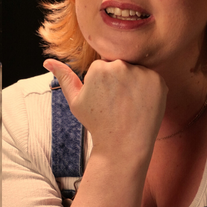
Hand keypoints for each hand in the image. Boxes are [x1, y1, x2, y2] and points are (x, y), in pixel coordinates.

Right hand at [43, 58, 166, 159]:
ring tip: (129, 105)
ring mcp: (141, 73)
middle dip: (119, 80)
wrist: (124, 145)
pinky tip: (141, 105)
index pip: (104, 66)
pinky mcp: (158, 81)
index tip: (105, 100)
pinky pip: (152, 79)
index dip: (104, 83)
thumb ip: (64, 77)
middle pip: (121, 65)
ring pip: (137, 71)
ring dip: (135, 83)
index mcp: (99, 68)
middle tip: (118, 104)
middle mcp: (121, 66)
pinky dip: (149, 90)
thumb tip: (48, 61)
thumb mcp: (76, 101)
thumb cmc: (98, 123)